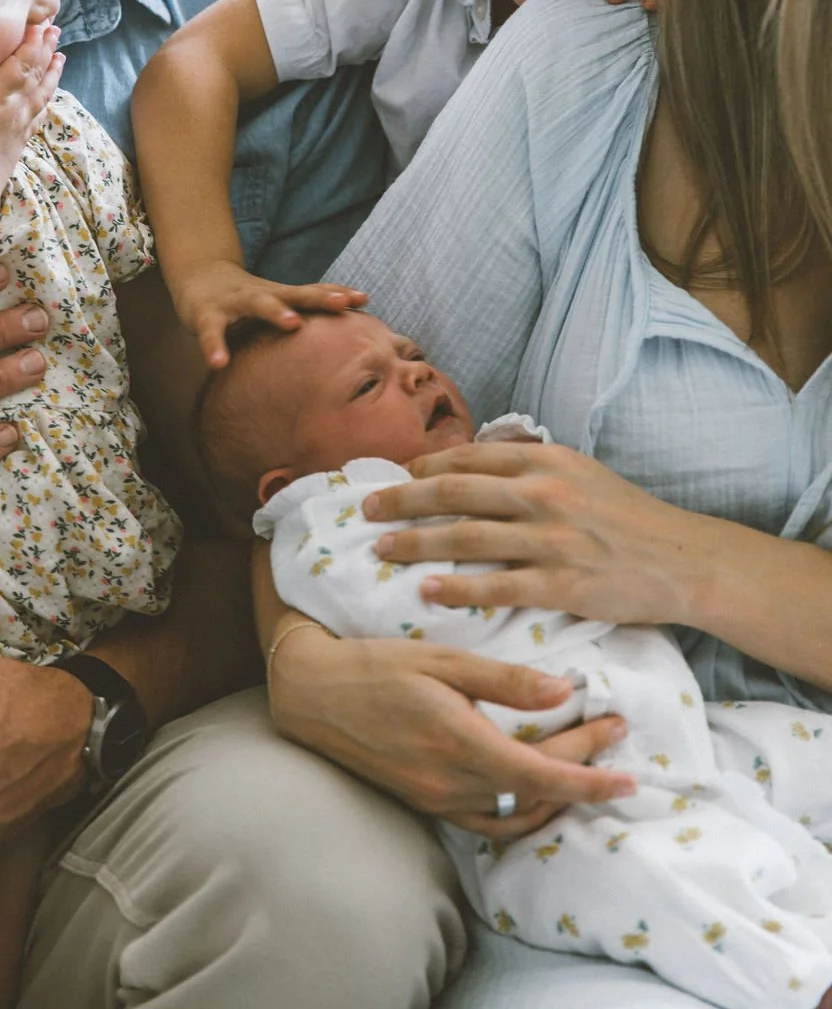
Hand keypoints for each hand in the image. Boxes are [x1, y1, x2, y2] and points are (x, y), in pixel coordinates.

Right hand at [0, 21, 63, 188]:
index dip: (30, 44)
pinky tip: (52, 92)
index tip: (40, 25)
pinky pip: (41, 113)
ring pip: (43, 91)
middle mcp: (14, 107)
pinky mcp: (24, 137)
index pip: (18, 65)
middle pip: (34, 73)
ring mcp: (22, 122)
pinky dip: (48, 98)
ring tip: (61, 55)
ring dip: (53, 71)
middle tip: (56, 29)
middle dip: (45, 49)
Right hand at [172, 259, 367, 367]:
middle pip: (295, 293)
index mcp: (280, 295)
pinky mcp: (205, 315)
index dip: (337, 294)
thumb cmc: (245, 297)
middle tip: (342, 304)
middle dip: (319, 298)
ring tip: (293, 323)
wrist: (197, 276)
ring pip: (257, 303)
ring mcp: (233, 302)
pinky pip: (210, 332)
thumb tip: (345, 331)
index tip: (364, 298)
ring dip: (276, 311)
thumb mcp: (276, 301)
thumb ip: (303, 311)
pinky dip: (214, 346)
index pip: (313, 292)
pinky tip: (219, 363)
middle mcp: (261, 294)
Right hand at [270, 626, 634, 837]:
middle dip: (584, 768)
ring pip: (516, 813)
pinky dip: (520, 811)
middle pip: (537, 790)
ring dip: (556, 795)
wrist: (314, 694)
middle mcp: (452, 783)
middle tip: (613, 731)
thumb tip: (563, 692)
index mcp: (461, 744)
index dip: (591, 778)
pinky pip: (486, 821)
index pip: (544, 775)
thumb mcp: (442, 659)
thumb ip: (503, 680)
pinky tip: (534, 789)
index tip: (629, 774)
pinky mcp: (425, 802)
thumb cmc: (377, 665)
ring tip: (585, 764)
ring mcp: (437, 799)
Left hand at [364, 440, 710, 625]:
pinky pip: (497, 585)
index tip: (395, 476)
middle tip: (365, 508)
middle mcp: (544, 493)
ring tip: (381, 549)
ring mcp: (553, 539)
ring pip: (466, 536)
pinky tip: (426, 591)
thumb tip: (478, 459)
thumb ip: (531, 465)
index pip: (468, 458)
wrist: (684, 560)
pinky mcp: (562, 584)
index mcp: (546, 461)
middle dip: (402, 498)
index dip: (424, 467)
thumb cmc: (628, 517)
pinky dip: (458, 587)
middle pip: (453, 492)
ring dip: (415, 541)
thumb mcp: (581, 472)